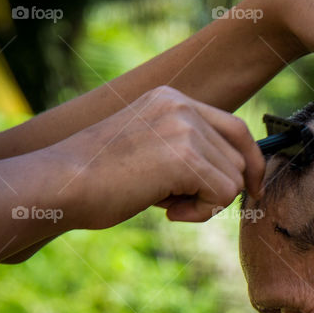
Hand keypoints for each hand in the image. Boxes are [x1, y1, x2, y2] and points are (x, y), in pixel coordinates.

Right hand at [48, 86, 263, 229]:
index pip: (235, 128)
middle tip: (176, 202)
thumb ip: (187, 150)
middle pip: (239, 158)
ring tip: (165, 204)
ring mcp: (184, 128)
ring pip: (233, 179)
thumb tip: (238, 177)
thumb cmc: (96, 178)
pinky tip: (167, 212)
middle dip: (217, 189)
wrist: (59, 184)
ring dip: (205, 203)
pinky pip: (223, 195)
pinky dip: (200, 213)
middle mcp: (181, 106)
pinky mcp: (185, 156)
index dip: (251, 162)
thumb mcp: (148, 149)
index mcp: (171, 99)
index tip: (254, 188)